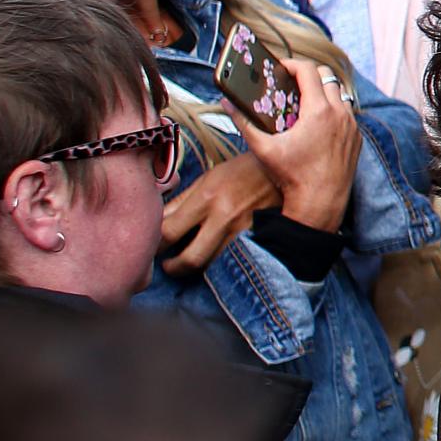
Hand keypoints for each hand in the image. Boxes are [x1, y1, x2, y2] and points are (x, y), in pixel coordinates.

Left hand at [161, 149, 277, 271]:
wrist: (286, 171)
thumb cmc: (243, 171)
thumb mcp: (208, 177)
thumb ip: (182, 201)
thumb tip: (158, 222)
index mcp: (207, 197)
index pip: (169, 231)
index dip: (155, 244)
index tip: (154, 246)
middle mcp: (224, 217)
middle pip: (190, 258)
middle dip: (173, 268)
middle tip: (167, 266)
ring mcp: (244, 232)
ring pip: (212, 266)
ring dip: (195, 269)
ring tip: (187, 264)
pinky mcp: (259, 240)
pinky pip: (232, 261)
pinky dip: (218, 265)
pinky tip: (213, 260)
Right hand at [236, 59, 362, 230]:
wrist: (320, 201)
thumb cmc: (292, 175)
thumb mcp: (263, 148)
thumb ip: (244, 123)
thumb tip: (226, 103)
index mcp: (319, 111)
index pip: (309, 70)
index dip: (293, 64)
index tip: (281, 67)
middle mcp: (340, 114)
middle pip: (327, 77)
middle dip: (309, 75)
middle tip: (291, 82)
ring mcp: (351, 126)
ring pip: (340, 95)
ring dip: (323, 92)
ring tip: (303, 100)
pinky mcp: (357, 138)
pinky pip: (348, 114)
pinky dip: (334, 110)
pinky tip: (317, 122)